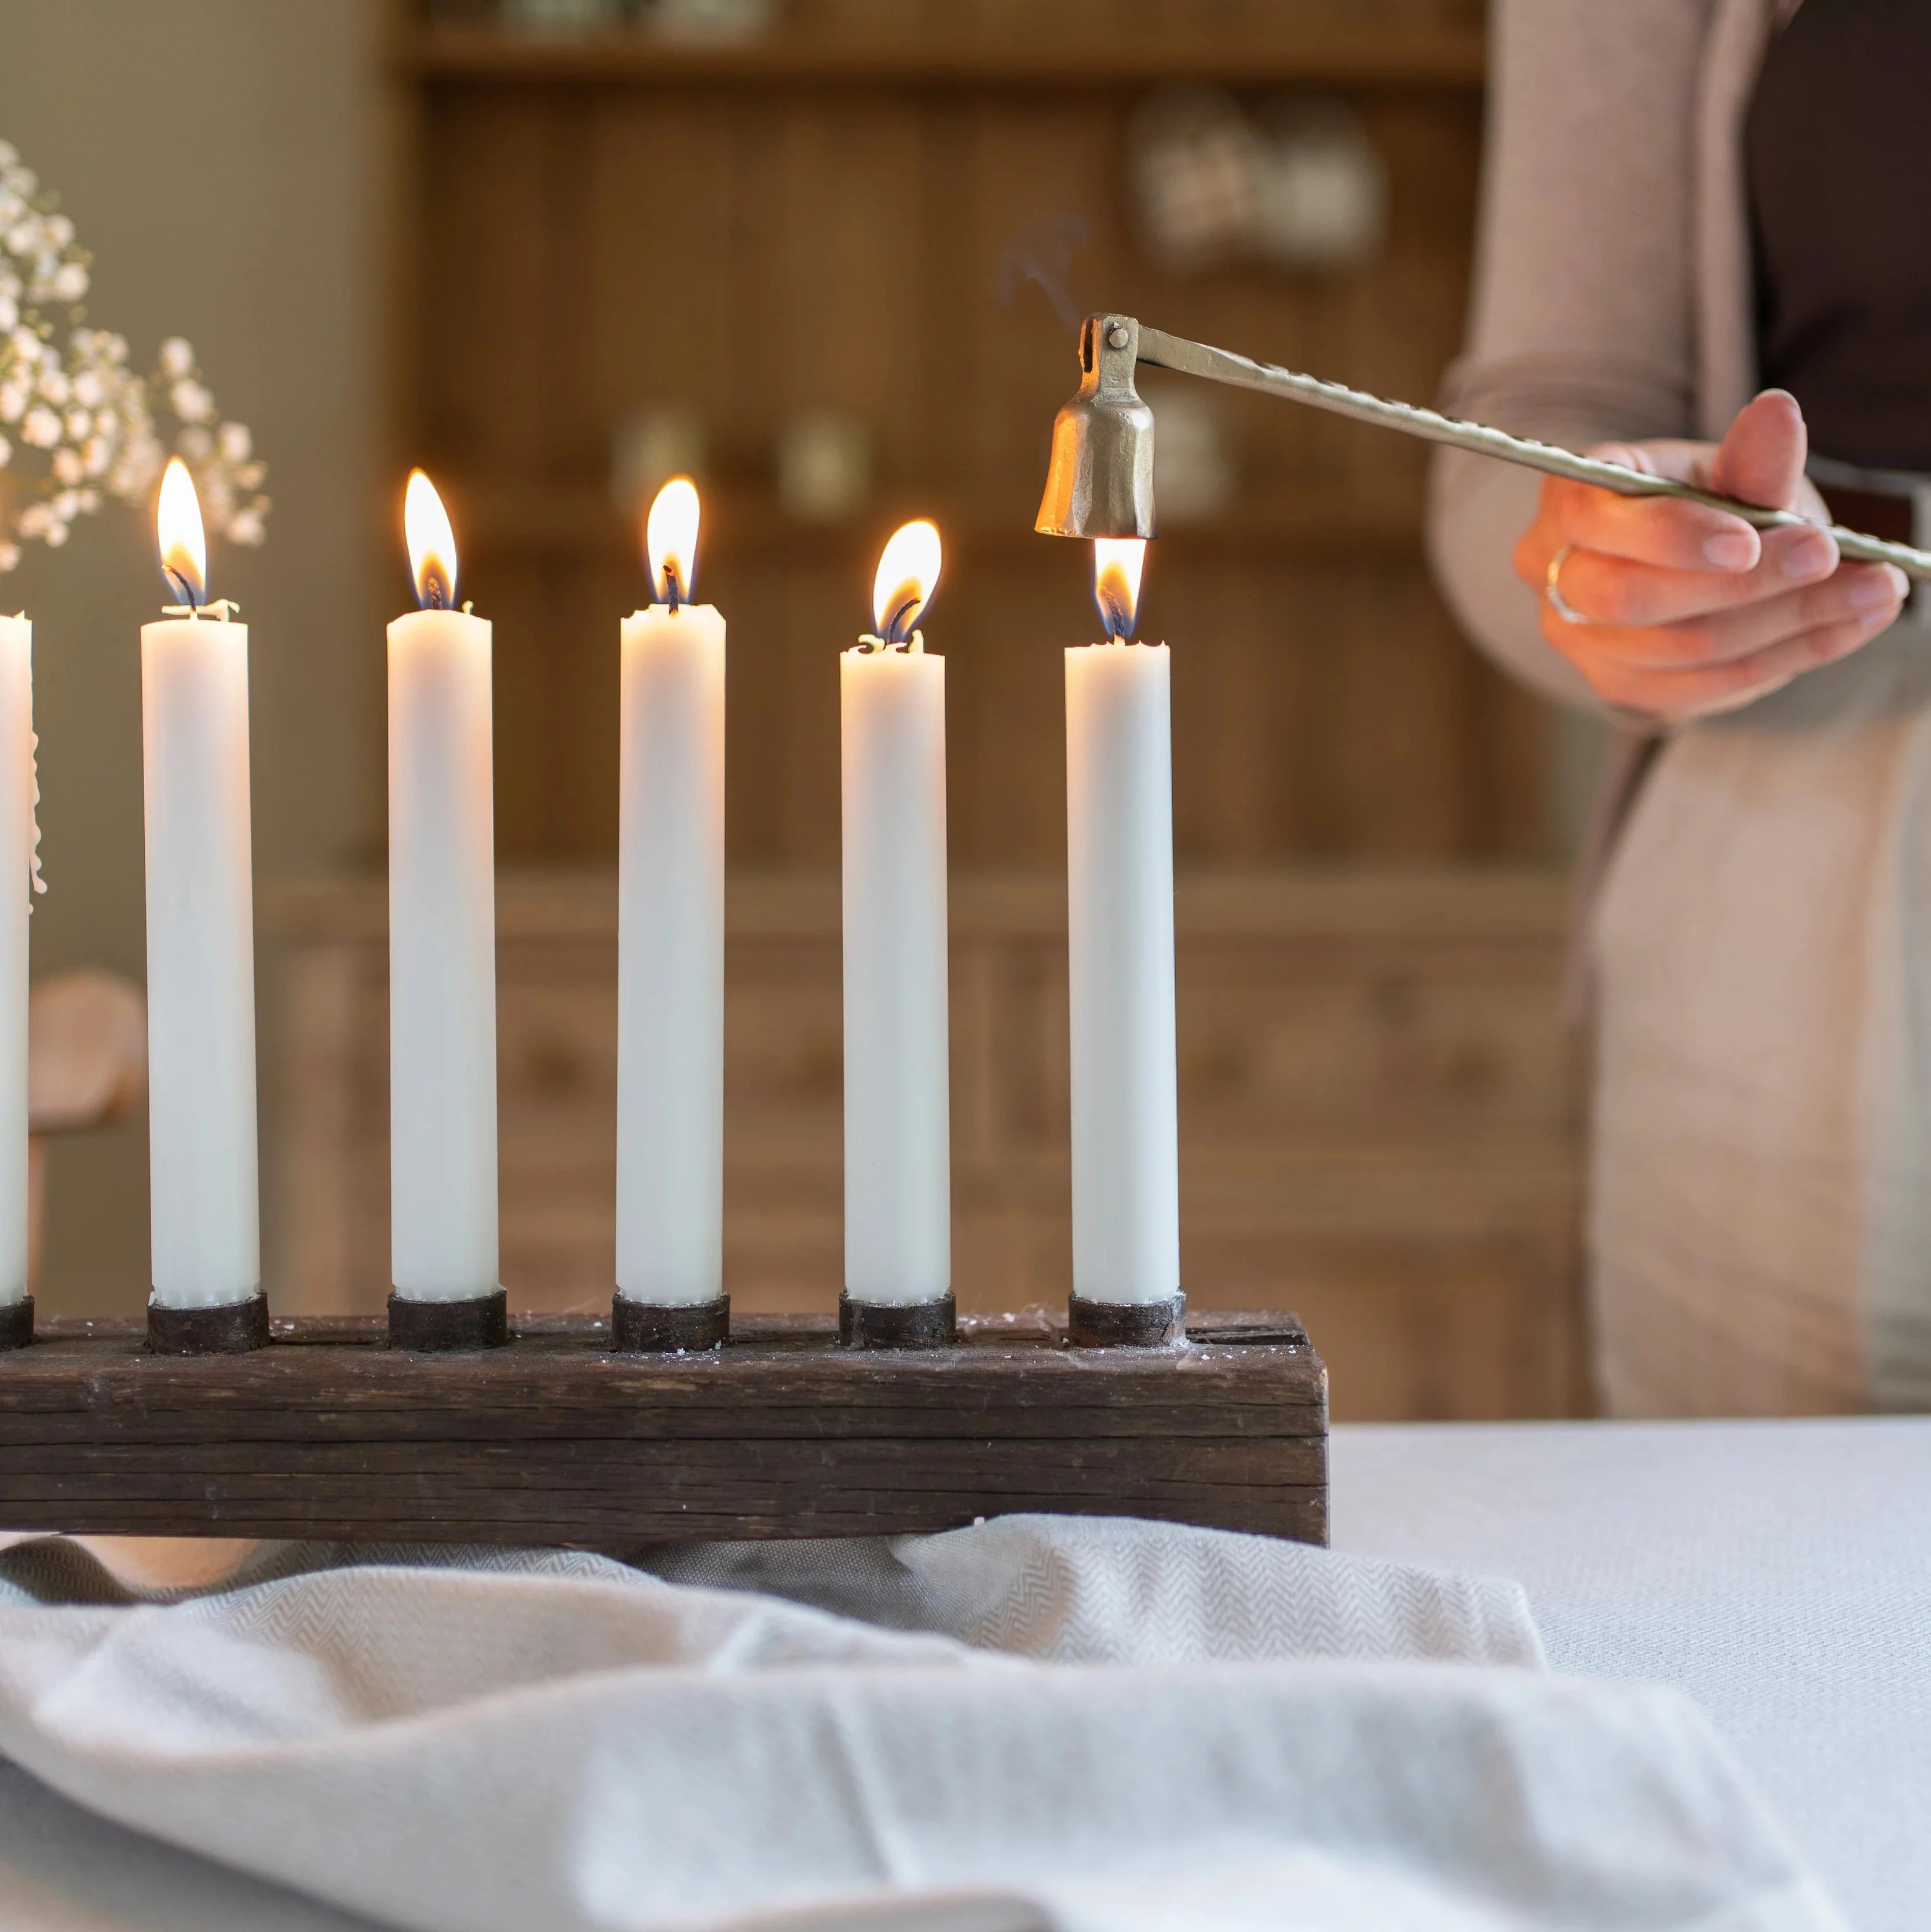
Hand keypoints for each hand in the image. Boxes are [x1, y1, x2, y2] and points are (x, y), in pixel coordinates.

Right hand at [1511, 390, 1908, 721]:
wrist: (1695, 563)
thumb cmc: (1707, 504)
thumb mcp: (1731, 471)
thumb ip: (1752, 458)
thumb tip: (1777, 414)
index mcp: (1569, 501)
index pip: (1593, 520)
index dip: (1669, 536)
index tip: (1751, 540)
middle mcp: (1555, 573)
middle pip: (1628, 598)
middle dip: (1737, 584)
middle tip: (1825, 557)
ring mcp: (1579, 638)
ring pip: (1677, 648)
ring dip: (1785, 622)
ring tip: (1872, 590)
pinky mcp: (1620, 684)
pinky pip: (1701, 686)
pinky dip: (1785, 657)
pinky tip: (1846, 626)